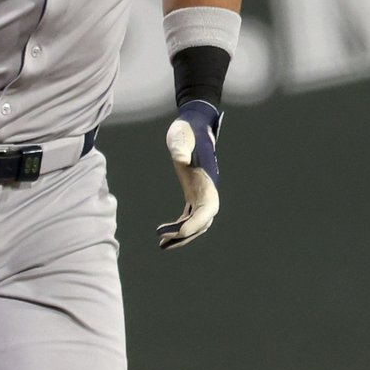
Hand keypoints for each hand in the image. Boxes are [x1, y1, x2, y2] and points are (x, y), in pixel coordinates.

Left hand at [156, 100, 221, 249]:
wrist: (193, 124)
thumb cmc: (187, 130)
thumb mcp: (181, 136)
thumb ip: (181, 147)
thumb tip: (179, 159)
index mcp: (207, 181)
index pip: (207, 209)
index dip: (196, 223)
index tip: (180, 232)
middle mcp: (208, 190)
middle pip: (202, 221)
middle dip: (186, 235)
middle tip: (163, 242)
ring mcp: (201, 192)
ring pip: (196, 222)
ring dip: (182, 235)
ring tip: (161, 245)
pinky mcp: (193, 192)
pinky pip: (189, 215)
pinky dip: (179, 225)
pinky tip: (163, 231)